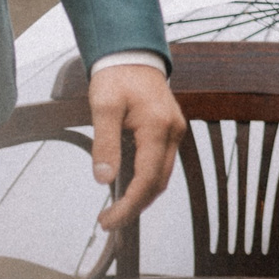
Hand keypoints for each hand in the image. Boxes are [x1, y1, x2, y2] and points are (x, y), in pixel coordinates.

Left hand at [90, 63, 186, 232]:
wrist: (133, 56)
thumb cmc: (117, 78)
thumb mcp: (103, 107)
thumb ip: (104, 143)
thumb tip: (103, 179)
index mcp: (158, 128)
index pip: (147, 179)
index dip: (128, 205)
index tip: (108, 221)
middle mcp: (173, 133)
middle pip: (159, 183)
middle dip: (135, 207)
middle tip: (108, 222)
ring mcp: (174, 132)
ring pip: (162, 176)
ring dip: (141, 196)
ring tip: (115, 210)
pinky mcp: (169, 132)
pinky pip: (161, 164)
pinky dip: (145, 181)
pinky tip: (126, 187)